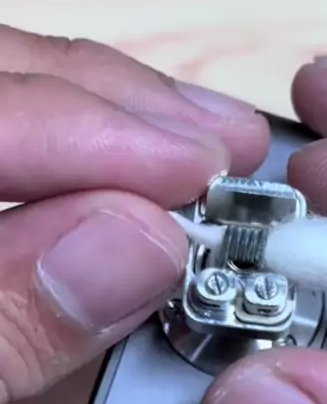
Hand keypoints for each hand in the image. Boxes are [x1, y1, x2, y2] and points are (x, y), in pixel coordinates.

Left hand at [0, 24, 267, 403]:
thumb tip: (138, 241)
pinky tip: (148, 172)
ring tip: (209, 147)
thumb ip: (10, 329)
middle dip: (119, 101)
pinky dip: (90, 148)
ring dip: (118, 112)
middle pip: (0, 74)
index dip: (93, 130)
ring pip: (13, 89)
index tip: (202, 173)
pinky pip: (21, 138)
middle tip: (227, 146)